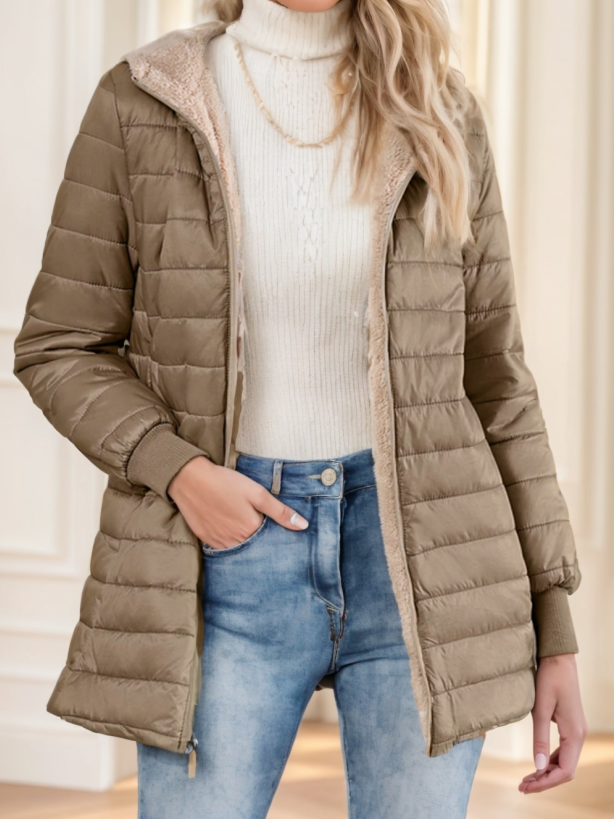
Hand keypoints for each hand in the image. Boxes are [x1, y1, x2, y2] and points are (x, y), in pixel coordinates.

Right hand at [168, 456, 308, 549]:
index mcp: (250, 530)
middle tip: (257, 524)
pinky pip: (222, 548)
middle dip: (259, 541)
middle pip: (254, 547)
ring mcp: (218, 543)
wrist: (189, 479)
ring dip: (243, 542)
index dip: (273, 533)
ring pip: (238, 549)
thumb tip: (303, 526)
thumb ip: (280, 511)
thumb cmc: (224, 482)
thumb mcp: (256, 493)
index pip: (270, 541)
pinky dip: (228, 541)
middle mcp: (235, 542)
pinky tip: (228, 528)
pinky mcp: (205, 540)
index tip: (273, 526)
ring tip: (242, 525)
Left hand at [518, 653, 586, 793]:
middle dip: (545, 781)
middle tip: (521, 786)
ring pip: (564, 762)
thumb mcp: (540, 709)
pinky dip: (549, 761)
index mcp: (574, 734)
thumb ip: (540, 739)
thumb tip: (539, 767)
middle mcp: (578, 736)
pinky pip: (562, 751)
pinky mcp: (569, 726)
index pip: (565, 771)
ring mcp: (575, 731)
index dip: (546, 783)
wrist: (558, 659)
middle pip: (565, 770)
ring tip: (526, 779)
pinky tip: (536, 764)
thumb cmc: (549, 679)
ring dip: (546, 772)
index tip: (526, 787)